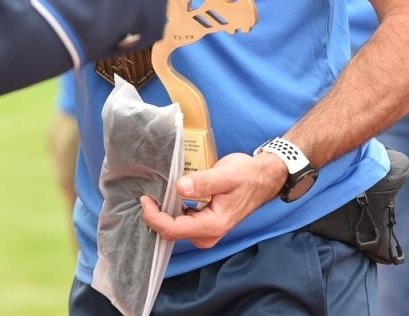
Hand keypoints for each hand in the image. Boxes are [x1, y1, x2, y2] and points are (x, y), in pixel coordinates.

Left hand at [139, 151, 283, 247]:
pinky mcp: (204, 224)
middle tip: (146, 194)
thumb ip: (203, 182)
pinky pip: (181, 223)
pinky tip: (166, 196)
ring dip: (162, 214)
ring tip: (153, 194)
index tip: (145, 199)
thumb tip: (179, 187)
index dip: (154, 217)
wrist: (263, 179)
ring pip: (175, 229)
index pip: (174, 230)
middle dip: (155, 216)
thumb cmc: (247, 176)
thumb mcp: (226, 175)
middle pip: (171, 233)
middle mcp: (208, 234)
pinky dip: (170, 211)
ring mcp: (206, 231)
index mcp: (213, 225)